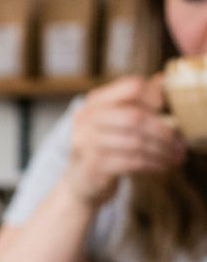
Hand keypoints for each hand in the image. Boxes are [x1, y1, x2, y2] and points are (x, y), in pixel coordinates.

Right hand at [65, 76, 185, 206]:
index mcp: (95, 102)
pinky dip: (152, 165)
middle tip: (178, 143)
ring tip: (174, 157)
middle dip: (163, 131)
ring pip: (135, 142)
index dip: (155, 96)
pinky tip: (161, 167)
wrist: (81, 181)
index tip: (168, 110)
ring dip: (161, 151)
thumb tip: (164, 80)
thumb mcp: (116, 121)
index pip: (131, 87)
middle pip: (135, 117)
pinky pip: (131, 162)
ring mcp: (86, 142)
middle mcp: (86, 118)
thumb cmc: (105, 148)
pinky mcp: (92, 165)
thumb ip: (137, 101)